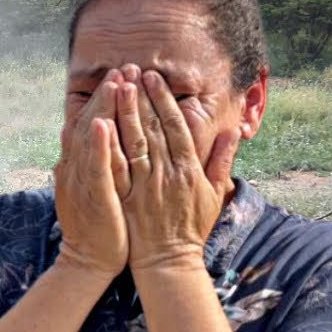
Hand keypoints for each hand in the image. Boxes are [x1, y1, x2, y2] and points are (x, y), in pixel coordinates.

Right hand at [53, 69, 128, 276]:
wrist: (88, 260)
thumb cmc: (98, 227)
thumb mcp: (90, 187)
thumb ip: (89, 161)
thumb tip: (78, 135)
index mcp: (84, 164)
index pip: (95, 123)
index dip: (107, 99)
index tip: (121, 76)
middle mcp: (80, 168)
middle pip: (93, 123)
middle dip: (109, 95)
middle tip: (123, 68)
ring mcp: (84, 181)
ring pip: (93, 139)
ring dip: (103, 110)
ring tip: (115, 84)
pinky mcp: (93, 197)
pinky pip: (96, 168)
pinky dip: (97, 146)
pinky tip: (102, 124)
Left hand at [116, 70, 240, 270]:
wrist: (168, 261)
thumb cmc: (191, 227)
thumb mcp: (214, 194)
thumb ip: (221, 161)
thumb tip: (233, 131)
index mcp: (189, 169)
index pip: (175, 126)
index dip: (163, 100)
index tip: (153, 78)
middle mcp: (168, 173)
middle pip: (153, 128)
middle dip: (141, 97)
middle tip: (130, 71)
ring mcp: (146, 185)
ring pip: (134, 142)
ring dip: (125, 112)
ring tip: (116, 86)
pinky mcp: (127, 198)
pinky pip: (116, 167)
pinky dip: (108, 144)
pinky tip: (98, 124)